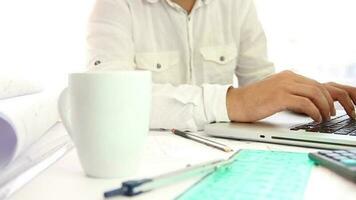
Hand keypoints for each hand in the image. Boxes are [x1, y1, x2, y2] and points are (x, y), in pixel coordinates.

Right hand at [226, 70, 355, 122]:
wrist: (235, 103)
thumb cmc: (253, 101)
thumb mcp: (274, 91)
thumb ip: (289, 91)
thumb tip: (306, 102)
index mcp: (287, 75)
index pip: (314, 83)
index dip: (325, 96)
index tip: (328, 107)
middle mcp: (287, 78)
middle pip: (318, 87)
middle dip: (328, 102)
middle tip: (330, 114)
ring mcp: (283, 86)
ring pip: (315, 94)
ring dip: (324, 108)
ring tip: (324, 118)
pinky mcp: (279, 97)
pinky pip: (305, 103)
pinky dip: (314, 112)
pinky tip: (314, 119)